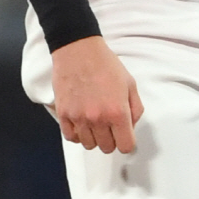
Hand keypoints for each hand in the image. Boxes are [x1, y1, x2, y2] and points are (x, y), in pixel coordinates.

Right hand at [52, 36, 143, 153]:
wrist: (78, 51)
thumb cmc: (106, 65)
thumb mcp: (130, 84)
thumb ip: (136, 109)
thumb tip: (131, 127)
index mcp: (117, 112)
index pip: (125, 146)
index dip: (127, 142)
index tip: (125, 135)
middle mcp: (98, 119)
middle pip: (107, 148)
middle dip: (112, 140)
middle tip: (110, 126)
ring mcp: (78, 118)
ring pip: (88, 145)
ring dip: (94, 138)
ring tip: (95, 123)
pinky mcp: (63, 114)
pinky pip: (71, 137)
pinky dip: (77, 134)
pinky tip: (82, 123)